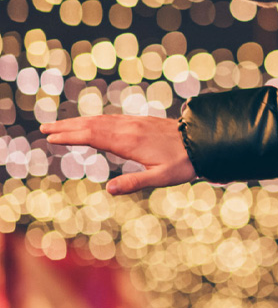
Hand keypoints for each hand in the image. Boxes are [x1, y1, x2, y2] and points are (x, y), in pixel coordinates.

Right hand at [42, 115, 197, 194]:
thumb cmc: (184, 163)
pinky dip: (95, 120)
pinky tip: (91, 124)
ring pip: (101, 120)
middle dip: (67, 126)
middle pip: (92, 124)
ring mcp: (135, 123)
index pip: (93, 136)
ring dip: (79, 121)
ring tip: (60, 125)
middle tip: (45, 127)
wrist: (203, 141)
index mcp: (129, 141)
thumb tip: (109, 189)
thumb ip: (136, 182)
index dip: (71, 136)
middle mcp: (129, 128)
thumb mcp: (162, 177)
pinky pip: (112, 119)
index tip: (51, 137)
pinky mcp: (142, 121)